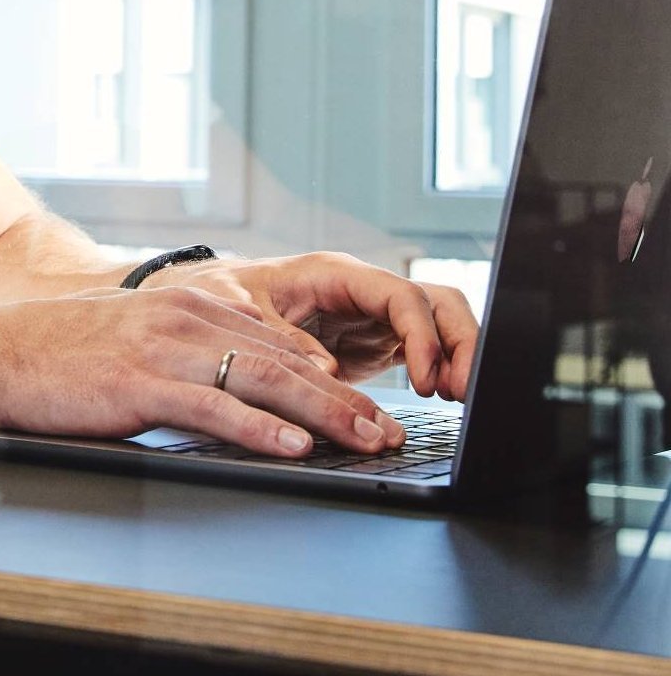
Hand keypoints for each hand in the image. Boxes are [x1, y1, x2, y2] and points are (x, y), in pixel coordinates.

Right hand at [0, 284, 408, 458]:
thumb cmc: (56, 353)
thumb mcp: (132, 337)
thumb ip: (184, 353)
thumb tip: (236, 391)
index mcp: (185, 305)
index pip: (278, 342)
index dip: (330, 378)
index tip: (369, 408)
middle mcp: (182, 319)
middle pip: (283, 360)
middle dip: (345, 400)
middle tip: (390, 431)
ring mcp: (161, 350)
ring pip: (261, 381)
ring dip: (323, 415)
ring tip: (366, 440)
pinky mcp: (137, 385)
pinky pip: (211, 409)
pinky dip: (258, 429)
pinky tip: (293, 447)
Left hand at [146, 252, 476, 400]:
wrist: (210, 298)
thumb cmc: (221, 292)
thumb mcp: (237, 307)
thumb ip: (279, 337)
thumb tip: (324, 373)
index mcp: (335, 273)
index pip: (400, 295)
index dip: (420, 335)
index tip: (424, 378)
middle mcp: (363, 291)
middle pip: (437, 302)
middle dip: (461, 342)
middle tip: (464, 393)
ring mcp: (373, 315)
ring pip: (439, 324)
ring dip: (456, 358)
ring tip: (458, 402)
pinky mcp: (374, 342)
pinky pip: (422, 351)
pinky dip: (438, 372)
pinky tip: (440, 402)